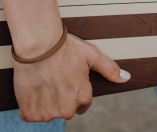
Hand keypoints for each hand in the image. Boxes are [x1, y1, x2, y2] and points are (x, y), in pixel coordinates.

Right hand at [14, 31, 129, 121]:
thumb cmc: (65, 47)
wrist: (38, 44)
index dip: (75, 89)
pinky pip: (31, 113)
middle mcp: (67, 110)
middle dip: (61, 97)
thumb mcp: (91, 55)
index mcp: (83, 97)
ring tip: (43, 79)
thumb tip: (126, 78)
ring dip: (45, 101)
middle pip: (65, 109)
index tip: (67, 78)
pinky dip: (30, 104)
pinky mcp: (30, 113)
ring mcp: (48, 113)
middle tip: (54, 77)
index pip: (82, 103)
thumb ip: (109, 69)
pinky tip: (33, 86)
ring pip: (48, 112)